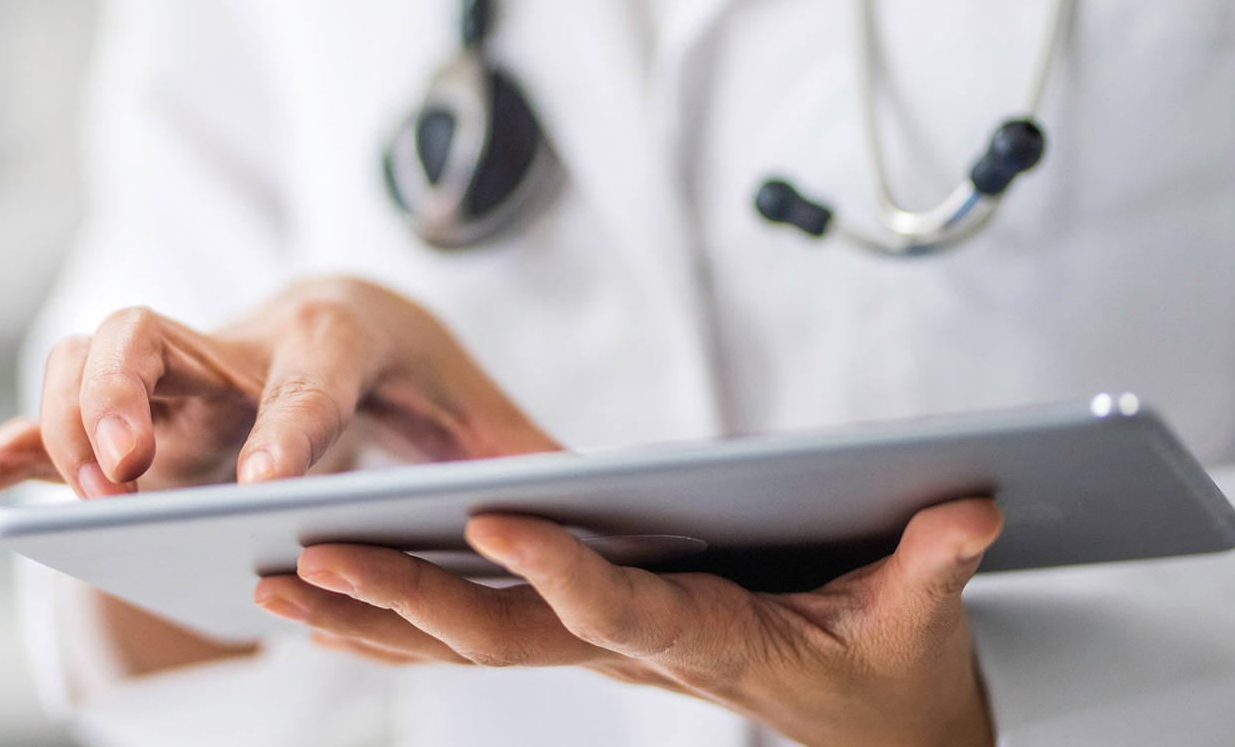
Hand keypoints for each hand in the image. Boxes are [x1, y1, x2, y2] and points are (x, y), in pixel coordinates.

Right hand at [0, 278, 558, 525]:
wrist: (342, 316)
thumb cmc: (414, 374)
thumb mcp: (479, 412)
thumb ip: (529, 458)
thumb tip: (607, 501)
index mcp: (336, 333)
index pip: (312, 366)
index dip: (291, 418)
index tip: (269, 482)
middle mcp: (239, 336)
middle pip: (165, 332)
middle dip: (135, 396)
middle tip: (132, 477)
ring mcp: (174, 365)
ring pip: (92, 353)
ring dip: (65, 419)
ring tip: (78, 499)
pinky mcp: (129, 401)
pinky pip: (43, 412)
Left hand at [254, 497, 1003, 746]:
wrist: (872, 729)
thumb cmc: (889, 669)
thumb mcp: (922, 624)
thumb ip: (932, 567)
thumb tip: (968, 510)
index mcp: (712, 639)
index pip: (625, 608)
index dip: (562, 568)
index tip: (493, 515)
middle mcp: (633, 652)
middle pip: (503, 633)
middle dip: (403, 595)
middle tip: (307, 554)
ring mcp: (598, 651)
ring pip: (464, 638)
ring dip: (364, 613)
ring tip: (266, 584)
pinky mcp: (581, 638)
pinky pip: (470, 630)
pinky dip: (389, 616)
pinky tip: (315, 599)